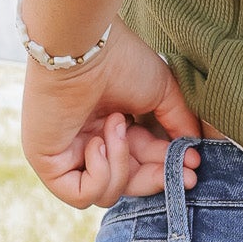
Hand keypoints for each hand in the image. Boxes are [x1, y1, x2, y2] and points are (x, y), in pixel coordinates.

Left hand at [21, 22, 201, 209]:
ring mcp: (66, 156)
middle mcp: (87, 143)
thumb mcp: (161, 93)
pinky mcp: (48, 164)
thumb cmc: (119, 58)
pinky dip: (99, 175)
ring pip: (106, 194)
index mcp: (110, 127)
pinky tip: (96, 142)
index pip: (139, 164)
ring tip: (116, 125)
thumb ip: (179, 123)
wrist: (84, 45)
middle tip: (184, 173)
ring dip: (122, 164)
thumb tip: (194, 151)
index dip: (166, 170)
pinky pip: (81, 196)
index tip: (192, 169)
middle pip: (126, 186)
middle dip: (154, 179)